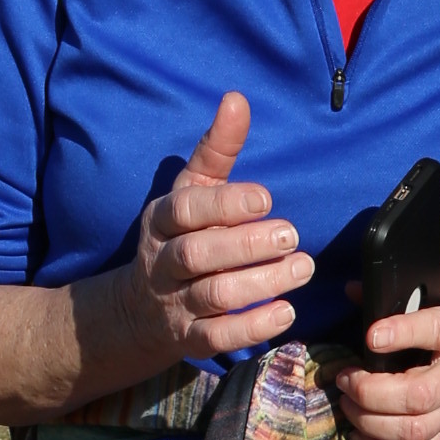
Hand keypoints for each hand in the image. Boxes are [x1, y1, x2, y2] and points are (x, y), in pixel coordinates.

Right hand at [102, 93, 312, 377]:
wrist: (137, 311)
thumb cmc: (179, 237)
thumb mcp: (191, 192)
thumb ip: (215, 150)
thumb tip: (237, 98)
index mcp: (162, 221)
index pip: (186, 210)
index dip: (224, 204)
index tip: (265, 198)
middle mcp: (163, 262)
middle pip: (198, 254)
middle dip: (246, 245)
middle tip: (292, 235)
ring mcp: (173, 304)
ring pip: (213, 296)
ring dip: (260, 283)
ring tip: (302, 269)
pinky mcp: (188, 340)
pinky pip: (218, 338)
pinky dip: (252, 327)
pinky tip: (286, 312)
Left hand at [327, 266, 439, 439]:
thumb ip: (409, 284)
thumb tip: (353, 290)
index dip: (404, 333)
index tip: (371, 336)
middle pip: (418, 395)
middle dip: (371, 391)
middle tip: (346, 378)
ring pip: (413, 429)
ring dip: (370, 421)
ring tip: (347, 403)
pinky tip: (359, 434)